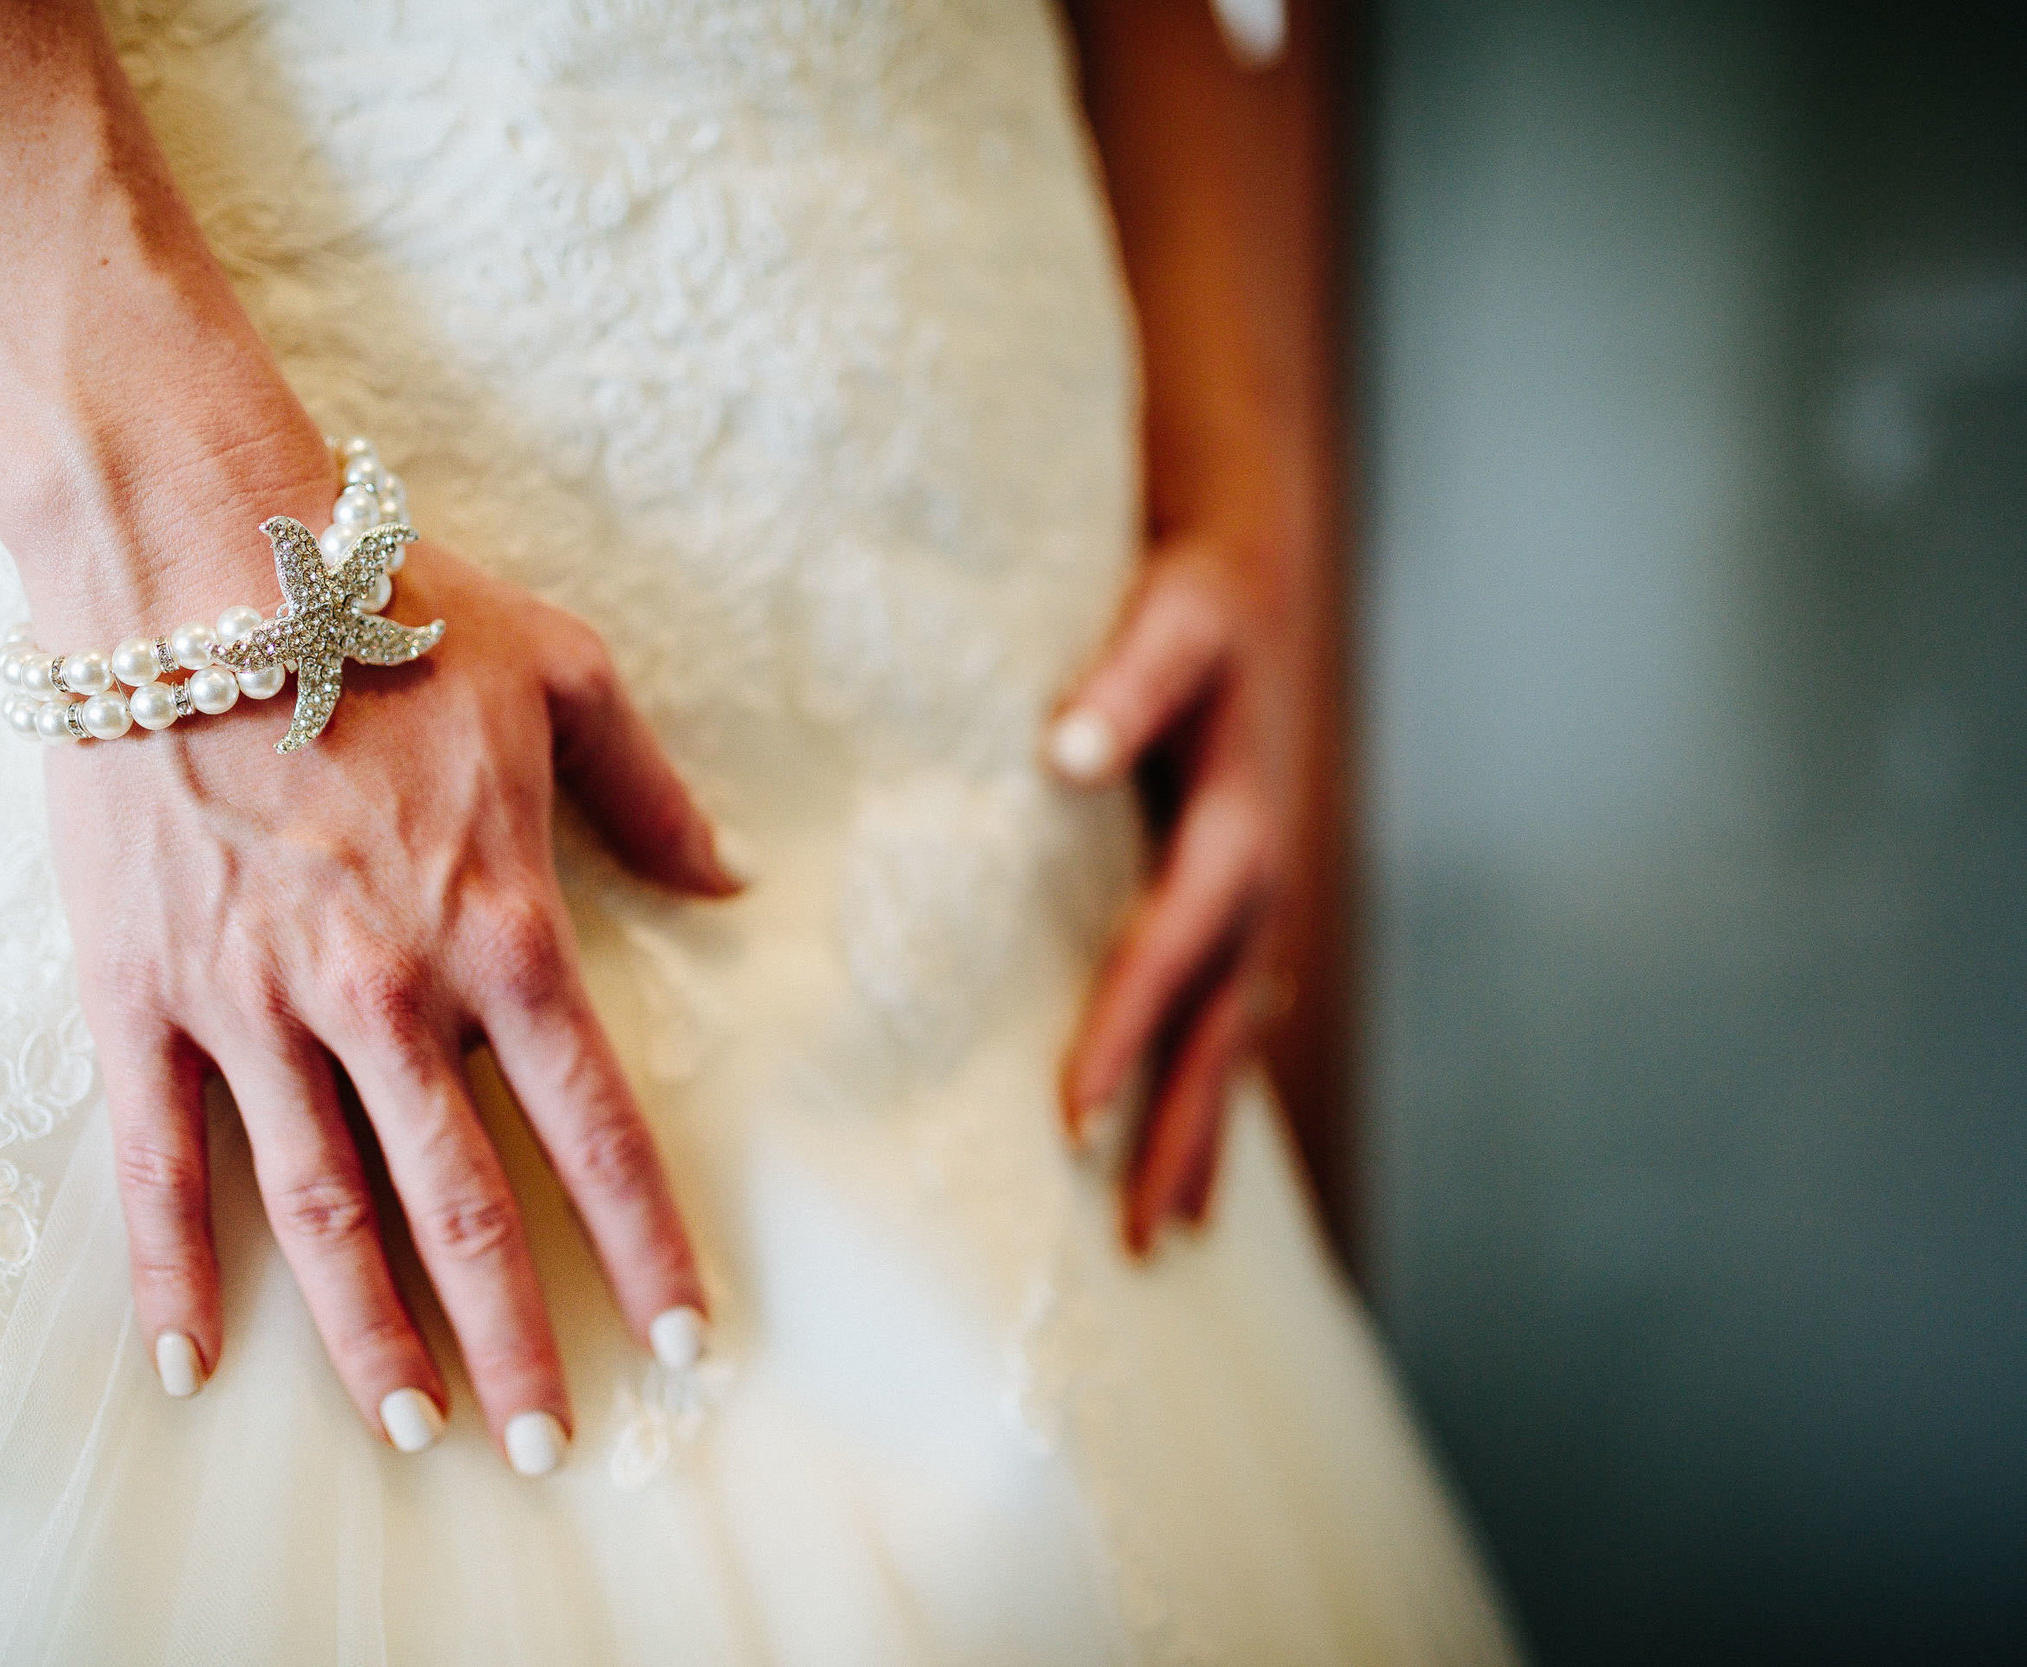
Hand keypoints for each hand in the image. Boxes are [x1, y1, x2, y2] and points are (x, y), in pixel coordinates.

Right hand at [41, 492, 736, 1471]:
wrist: (191, 552)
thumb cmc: (390, 602)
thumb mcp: (564, 672)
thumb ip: (652, 794)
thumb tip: (732, 878)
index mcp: (500, 923)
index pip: (597, 1125)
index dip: (649, 1242)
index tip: (685, 1338)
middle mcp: (386, 991)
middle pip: (466, 1204)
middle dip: (517, 1336)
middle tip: (550, 1440)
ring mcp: (255, 1002)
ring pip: (325, 1209)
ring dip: (373, 1332)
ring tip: (412, 1428)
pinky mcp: (140, 992)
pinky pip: (155, 1160)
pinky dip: (169, 1269)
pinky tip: (194, 1360)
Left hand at [1044, 536, 1284, 1254]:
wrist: (1253, 580)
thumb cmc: (1194, 599)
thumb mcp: (1167, 618)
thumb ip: (1123, 681)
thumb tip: (1063, 753)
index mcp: (1234, 827)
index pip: (1172, 948)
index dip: (1126, 1028)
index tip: (1071, 1115)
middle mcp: (1259, 883)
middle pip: (1220, 1029)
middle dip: (1178, 1129)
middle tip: (1133, 1237)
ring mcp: (1261, 903)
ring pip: (1234, 1038)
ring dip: (1202, 1134)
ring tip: (1165, 1234)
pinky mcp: (1246, 905)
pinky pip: (1234, 1014)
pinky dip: (1210, 1084)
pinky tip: (1188, 1149)